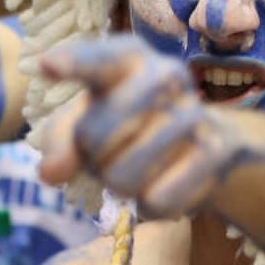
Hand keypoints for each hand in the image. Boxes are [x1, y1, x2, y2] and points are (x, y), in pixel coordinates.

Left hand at [40, 36, 233, 218]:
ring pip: (125, 175)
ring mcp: (194, 111)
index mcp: (127, 58)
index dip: (74, 63)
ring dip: (121, 185)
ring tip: (139, 168)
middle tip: (111, 153)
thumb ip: (61, 141)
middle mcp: (165, 74)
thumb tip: (52, 172)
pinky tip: (164, 186)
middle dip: (92, 158)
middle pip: (94, 137)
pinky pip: (158, 198)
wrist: (200, 141)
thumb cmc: (127, 124)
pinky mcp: (218, 150)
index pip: (98, 61)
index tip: (47, 64)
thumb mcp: (87, 122)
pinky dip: (150, 205)